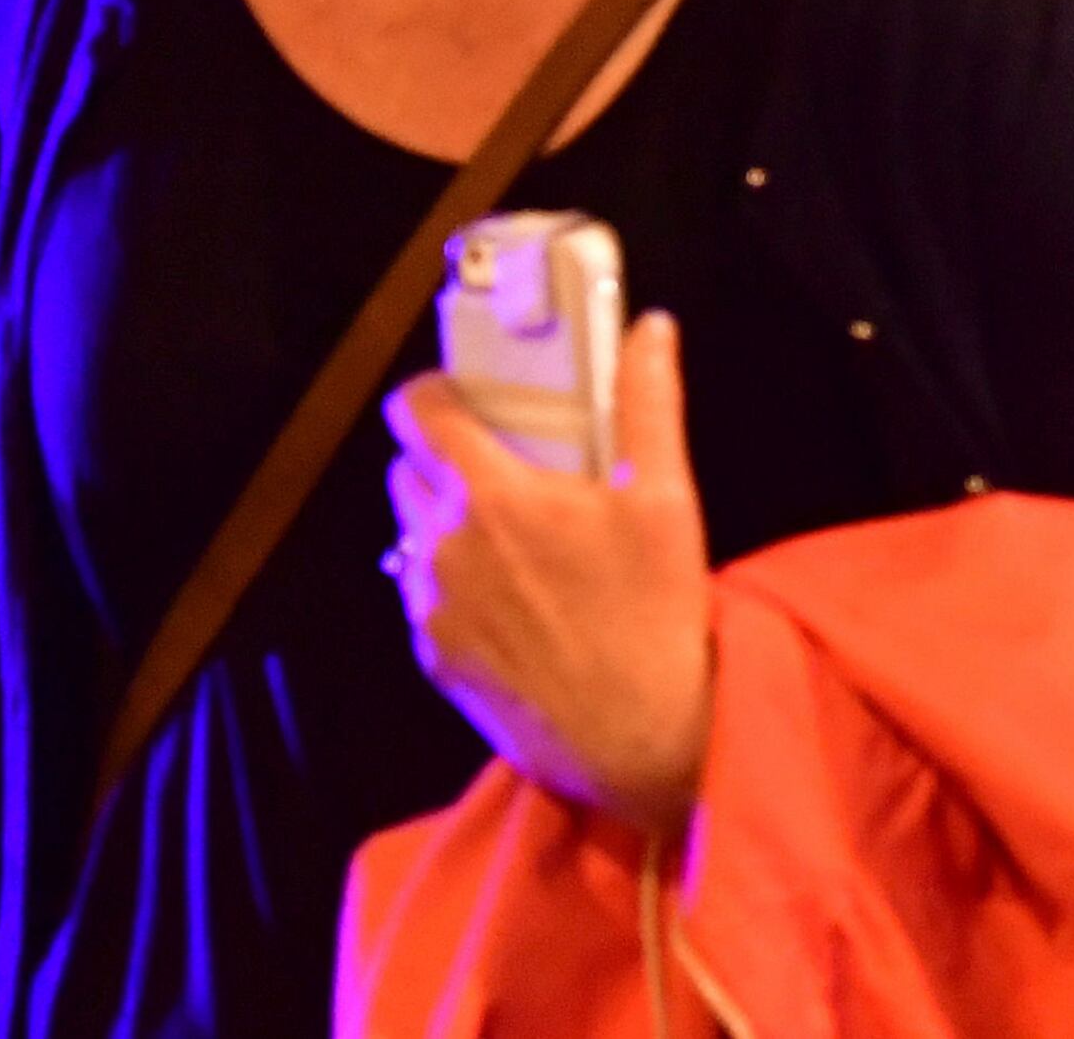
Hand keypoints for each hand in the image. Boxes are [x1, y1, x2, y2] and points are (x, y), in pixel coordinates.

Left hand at [382, 312, 712, 839]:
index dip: (434, 391)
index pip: (415, 411)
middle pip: (406, 467)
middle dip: (442, 454)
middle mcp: (443, 548)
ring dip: (444, 518)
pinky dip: (449, 580)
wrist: (641, 744)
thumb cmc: (657, 617)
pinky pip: (422, 596)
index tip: (468, 395)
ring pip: (411, 533)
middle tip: (503, 463)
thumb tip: (651, 328)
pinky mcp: (433, 660)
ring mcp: (431, 609)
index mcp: (492, 495)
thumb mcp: (667, 501)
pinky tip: (508, 596)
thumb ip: (649, 403)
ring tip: (509, 534)